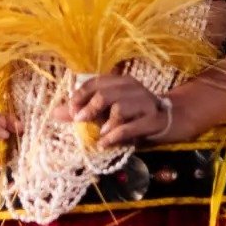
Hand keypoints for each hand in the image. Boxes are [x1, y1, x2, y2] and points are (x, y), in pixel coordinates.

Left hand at [60, 73, 174, 150]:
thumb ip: (84, 111)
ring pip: (120, 108)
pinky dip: (114, 136)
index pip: (95, 82)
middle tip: (79, 121)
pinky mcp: (154, 121)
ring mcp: (145, 104)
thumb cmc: (133, 115)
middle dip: (89, 108)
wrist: (170, 120)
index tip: (70, 110)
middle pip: (106, 94)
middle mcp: (133, 88)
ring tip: (98, 133)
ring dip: (105, 122)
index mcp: (120, 81)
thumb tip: (55, 112)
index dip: (80, 95)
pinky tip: (104, 144)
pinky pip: (130, 127)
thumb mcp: (108, 112)